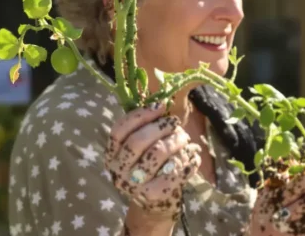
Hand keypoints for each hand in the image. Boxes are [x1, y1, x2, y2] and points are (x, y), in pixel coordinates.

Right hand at [105, 102, 200, 220]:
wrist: (155, 203)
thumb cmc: (150, 167)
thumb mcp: (142, 148)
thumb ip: (146, 128)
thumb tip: (162, 102)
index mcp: (112, 155)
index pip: (119, 130)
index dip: (140, 115)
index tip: (160, 106)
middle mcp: (118, 170)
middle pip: (137, 141)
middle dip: (160, 127)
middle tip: (175, 122)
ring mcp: (134, 184)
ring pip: (157, 153)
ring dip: (175, 140)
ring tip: (184, 138)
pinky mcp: (153, 194)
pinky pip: (173, 170)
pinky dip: (186, 159)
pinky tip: (193, 155)